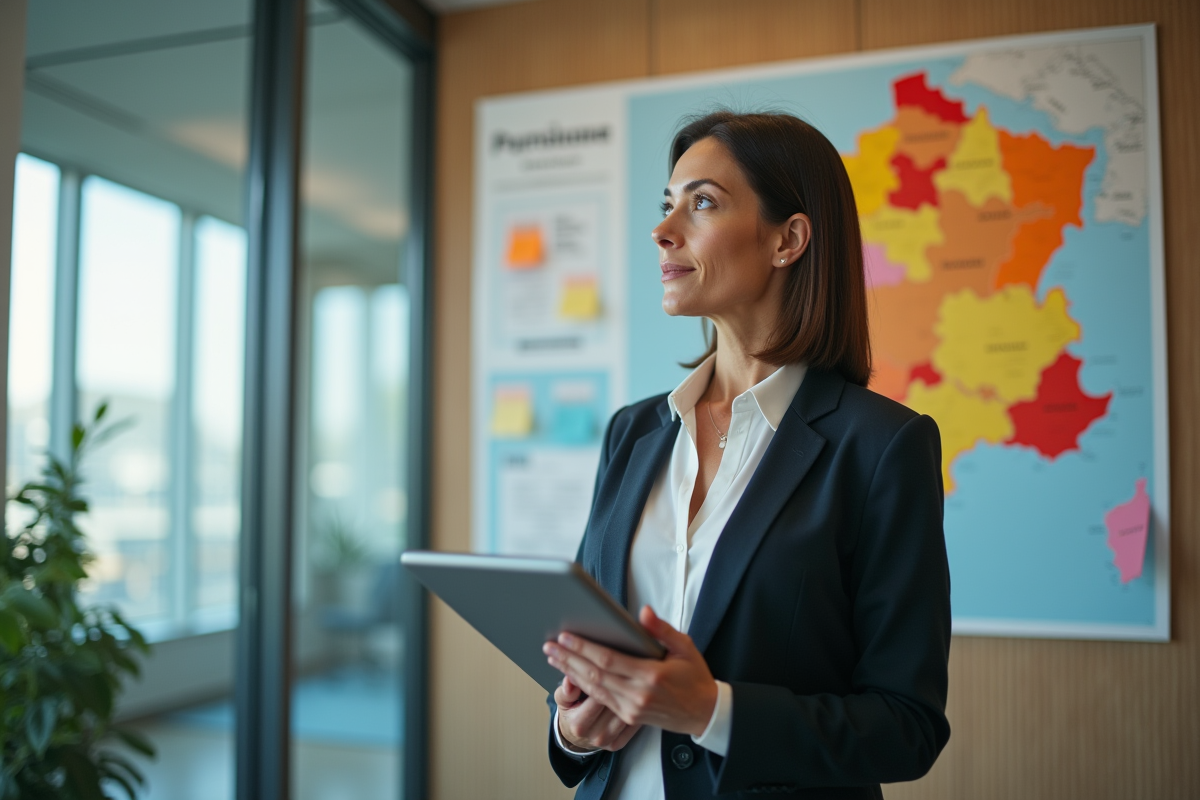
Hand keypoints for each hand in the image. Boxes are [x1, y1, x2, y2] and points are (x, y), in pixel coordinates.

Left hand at [544, 605, 717, 736]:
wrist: (705, 713)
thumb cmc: (695, 678)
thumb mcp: (685, 647)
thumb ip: (662, 630)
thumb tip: (643, 613)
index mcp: (651, 676)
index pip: (608, 660)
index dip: (583, 648)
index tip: (566, 636)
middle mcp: (638, 695)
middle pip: (594, 675)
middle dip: (568, 659)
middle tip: (549, 646)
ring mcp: (631, 709)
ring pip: (594, 689)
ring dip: (571, 673)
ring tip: (554, 658)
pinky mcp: (629, 716)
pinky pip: (601, 699)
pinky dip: (583, 686)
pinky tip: (572, 675)